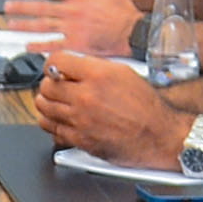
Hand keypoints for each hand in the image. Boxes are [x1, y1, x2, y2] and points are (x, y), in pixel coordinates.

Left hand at [9, 0, 139, 51]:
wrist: (132, 32)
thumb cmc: (125, 10)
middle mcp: (72, 10)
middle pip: (41, 7)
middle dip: (22, 6)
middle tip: (7, 6)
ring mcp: (72, 28)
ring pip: (43, 25)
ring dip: (24, 25)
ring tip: (11, 24)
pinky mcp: (76, 44)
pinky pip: (53, 44)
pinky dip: (39, 45)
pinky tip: (28, 45)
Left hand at [29, 51, 182, 167]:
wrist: (159, 135)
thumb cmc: (147, 106)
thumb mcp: (123, 73)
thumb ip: (94, 68)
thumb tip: (73, 66)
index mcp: (98, 75)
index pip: (56, 61)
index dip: (53, 64)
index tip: (55, 68)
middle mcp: (86, 97)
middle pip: (46, 85)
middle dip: (50, 84)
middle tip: (57, 86)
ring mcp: (80, 120)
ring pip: (44, 107)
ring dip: (47, 103)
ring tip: (56, 102)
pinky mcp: (79, 140)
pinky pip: (51, 128)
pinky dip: (52, 122)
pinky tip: (60, 119)